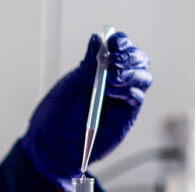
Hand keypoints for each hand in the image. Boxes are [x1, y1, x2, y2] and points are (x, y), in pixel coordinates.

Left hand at [20, 32, 151, 191]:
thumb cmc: (55, 118)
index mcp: (98, 71)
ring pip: (143, 77)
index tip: (113, 41)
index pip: (120, 49)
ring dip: (130, 72)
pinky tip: (111, 91)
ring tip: (110, 78)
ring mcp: (121, 100)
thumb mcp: (67, 87)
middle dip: (130, 56)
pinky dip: (128, 90)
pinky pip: (137, 98)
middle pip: (138, 61)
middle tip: (113, 60)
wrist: (51, 148)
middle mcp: (114, 83)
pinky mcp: (125, 117)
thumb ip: (85, 66)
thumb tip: (96, 40)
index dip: (121, 42)